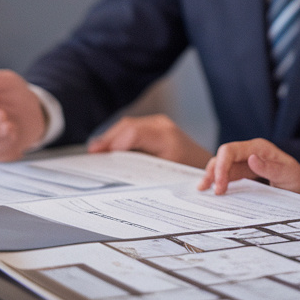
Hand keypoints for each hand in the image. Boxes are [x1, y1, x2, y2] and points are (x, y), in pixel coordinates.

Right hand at [87, 114, 212, 167]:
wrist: (207, 165)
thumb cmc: (189, 173)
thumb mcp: (166, 175)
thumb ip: (143, 170)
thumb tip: (118, 168)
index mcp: (165, 137)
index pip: (133, 133)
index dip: (114, 143)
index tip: (99, 155)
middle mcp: (161, 125)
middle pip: (127, 127)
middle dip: (108, 139)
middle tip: (92, 154)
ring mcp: (159, 123)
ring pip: (128, 126)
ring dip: (112, 137)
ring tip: (97, 152)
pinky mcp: (157, 126)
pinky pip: (134, 127)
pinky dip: (120, 137)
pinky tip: (110, 148)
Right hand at [198, 138, 299, 202]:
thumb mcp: (288, 175)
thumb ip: (269, 168)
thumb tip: (250, 158)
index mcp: (260, 148)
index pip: (231, 150)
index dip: (221, 166)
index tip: (220, 186)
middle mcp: (251, 152)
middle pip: (223, 156)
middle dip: (213, 171)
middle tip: (209, 191)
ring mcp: (247, 162)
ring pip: (223, 164)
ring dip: (212, 175)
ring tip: (204, 189)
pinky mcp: (246, 173)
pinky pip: (228, 174)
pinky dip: (219, 180)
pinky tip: (213, 189)